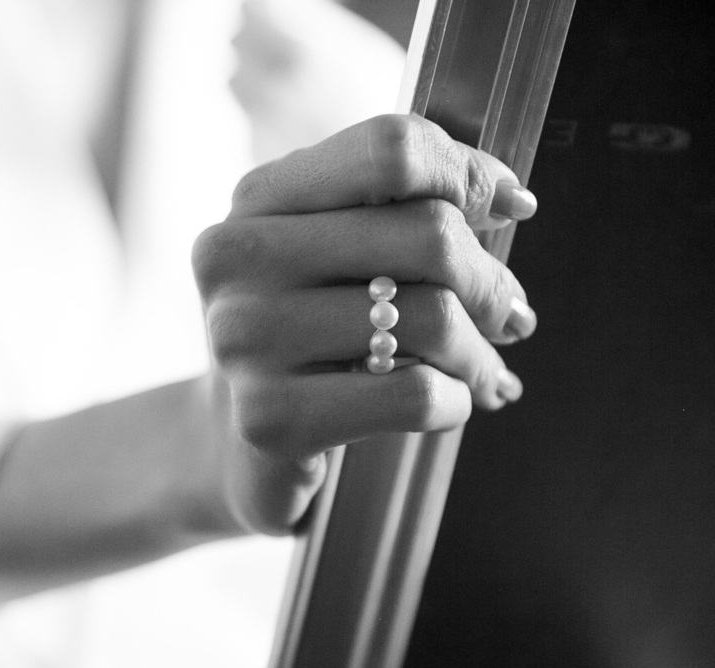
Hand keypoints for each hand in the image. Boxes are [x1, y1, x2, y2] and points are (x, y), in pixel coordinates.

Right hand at [192, 114, 538, 532]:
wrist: (238, 434)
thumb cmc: (310, 329)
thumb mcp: (336, 248)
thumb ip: (405, 204)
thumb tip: (511, 200)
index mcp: (257, 198)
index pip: (390, 150)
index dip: (468, 175)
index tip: (509, 209)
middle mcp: (237, 258)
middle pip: (428, 233)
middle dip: (490, 281)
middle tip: (511, 316)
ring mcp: (244, 338)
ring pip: (430, 318)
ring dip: (481, 351)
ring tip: (487, 370)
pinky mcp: (268, 417)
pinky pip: (414, 395)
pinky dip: (456, 400)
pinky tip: (450, 403)